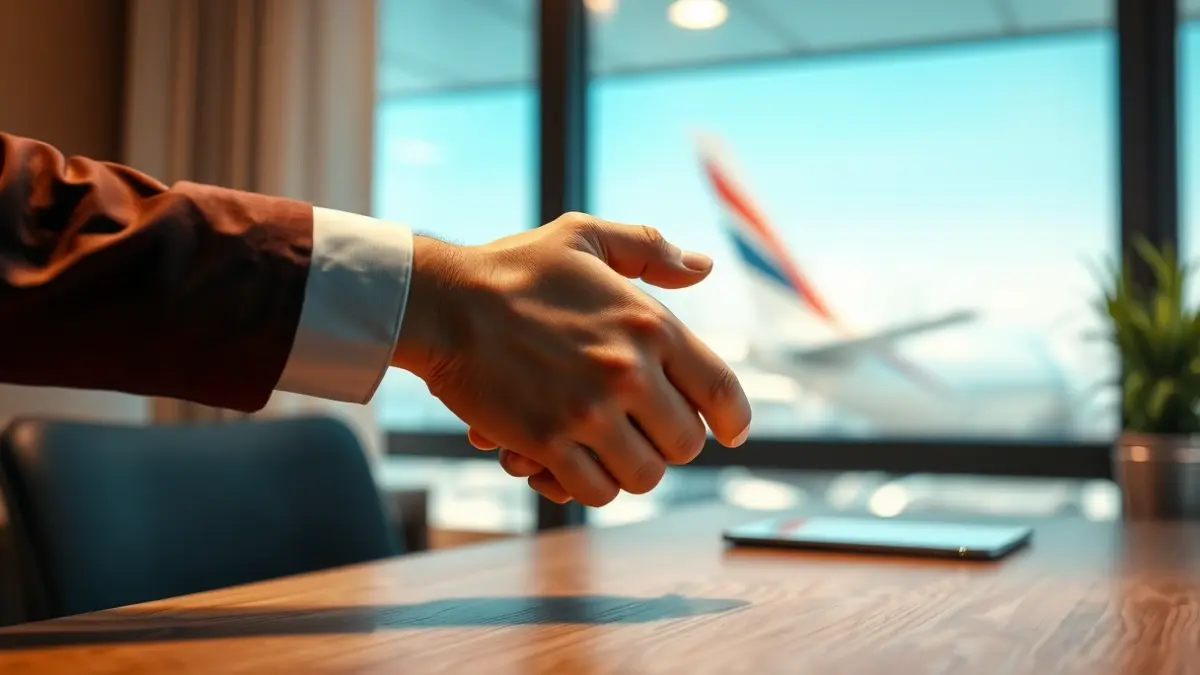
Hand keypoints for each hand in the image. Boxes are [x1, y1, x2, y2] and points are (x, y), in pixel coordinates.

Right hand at [391, 212, 750, 505]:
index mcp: (648, 323)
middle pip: (686, 443)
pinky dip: (587, 486)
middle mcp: (628, 370)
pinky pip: (594, 492)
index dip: (735, 419)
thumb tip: (702, 268)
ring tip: (607, 450)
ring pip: (644, 476)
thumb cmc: (513, 268)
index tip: (731, 432)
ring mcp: (588, 411)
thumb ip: (649, 249)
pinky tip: (569, 464)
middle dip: (669, 443)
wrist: (442, 302)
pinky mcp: (547, 442)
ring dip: (629, 468)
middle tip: (644, 432)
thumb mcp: (585, 236)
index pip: (721, 391)